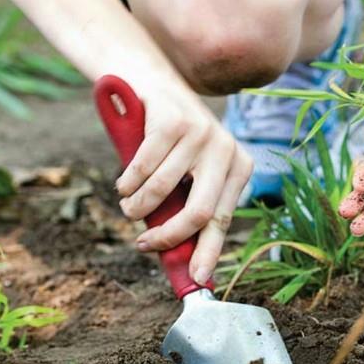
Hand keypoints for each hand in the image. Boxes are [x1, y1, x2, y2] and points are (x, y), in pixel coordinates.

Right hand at [114, 79, 252, 284]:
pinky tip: (124, 183)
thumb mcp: (188, 174)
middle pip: (199, 212)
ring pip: (162, 191)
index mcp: (239, 167)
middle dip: (168, 236)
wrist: (154, 85)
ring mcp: (201, 133)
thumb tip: (182, 262)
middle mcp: (226, 149)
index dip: (208, 251)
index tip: (196, 278)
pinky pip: (141, 170)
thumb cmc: (171, 144)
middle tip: (143, 245)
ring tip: (128, 205)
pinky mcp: (173, 122)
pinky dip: (126, 184)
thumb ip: (187, 208)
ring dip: (136, 207)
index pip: (222, 219)